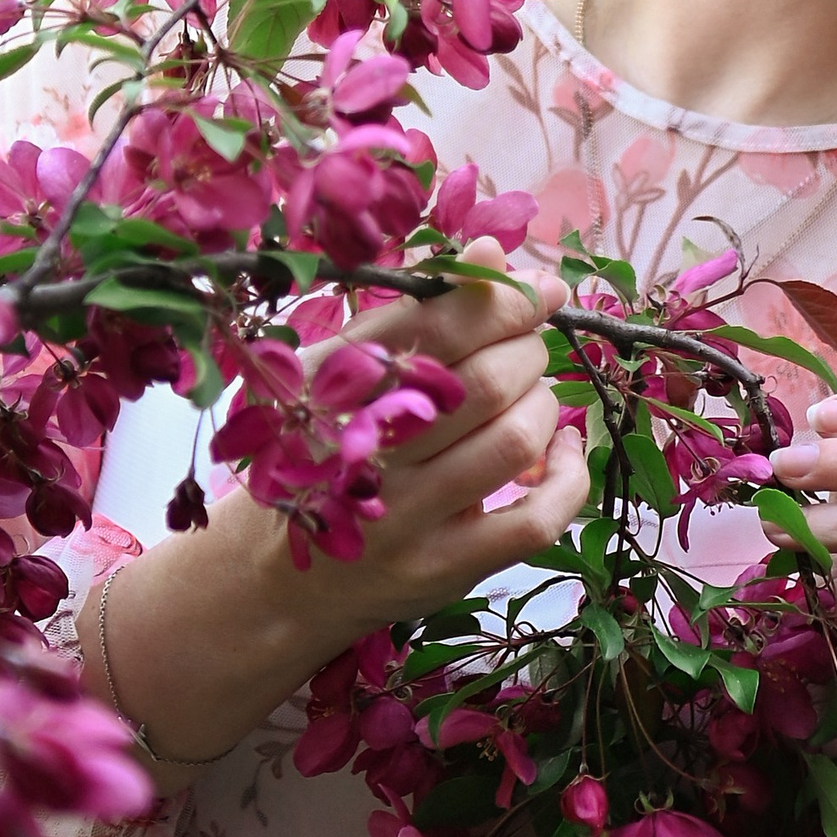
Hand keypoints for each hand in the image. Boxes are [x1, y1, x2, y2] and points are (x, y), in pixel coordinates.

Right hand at [89, 239, 590, 766]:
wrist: (269, 583)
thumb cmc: (320, 454)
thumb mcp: (337, 378)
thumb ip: (411, 313)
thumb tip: (493, 253)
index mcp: (328, 391)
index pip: (430, 326)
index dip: (498, 298)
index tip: (537, 286)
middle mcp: (361, 456)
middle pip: (483, 383)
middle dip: (525, 347)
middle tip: (526, 342)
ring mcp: (402, 520)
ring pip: (513, 441)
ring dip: (543, 401)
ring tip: (532, 391)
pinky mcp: (442, 570)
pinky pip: (534, 520)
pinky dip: (567, 474)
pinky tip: (560, 448)